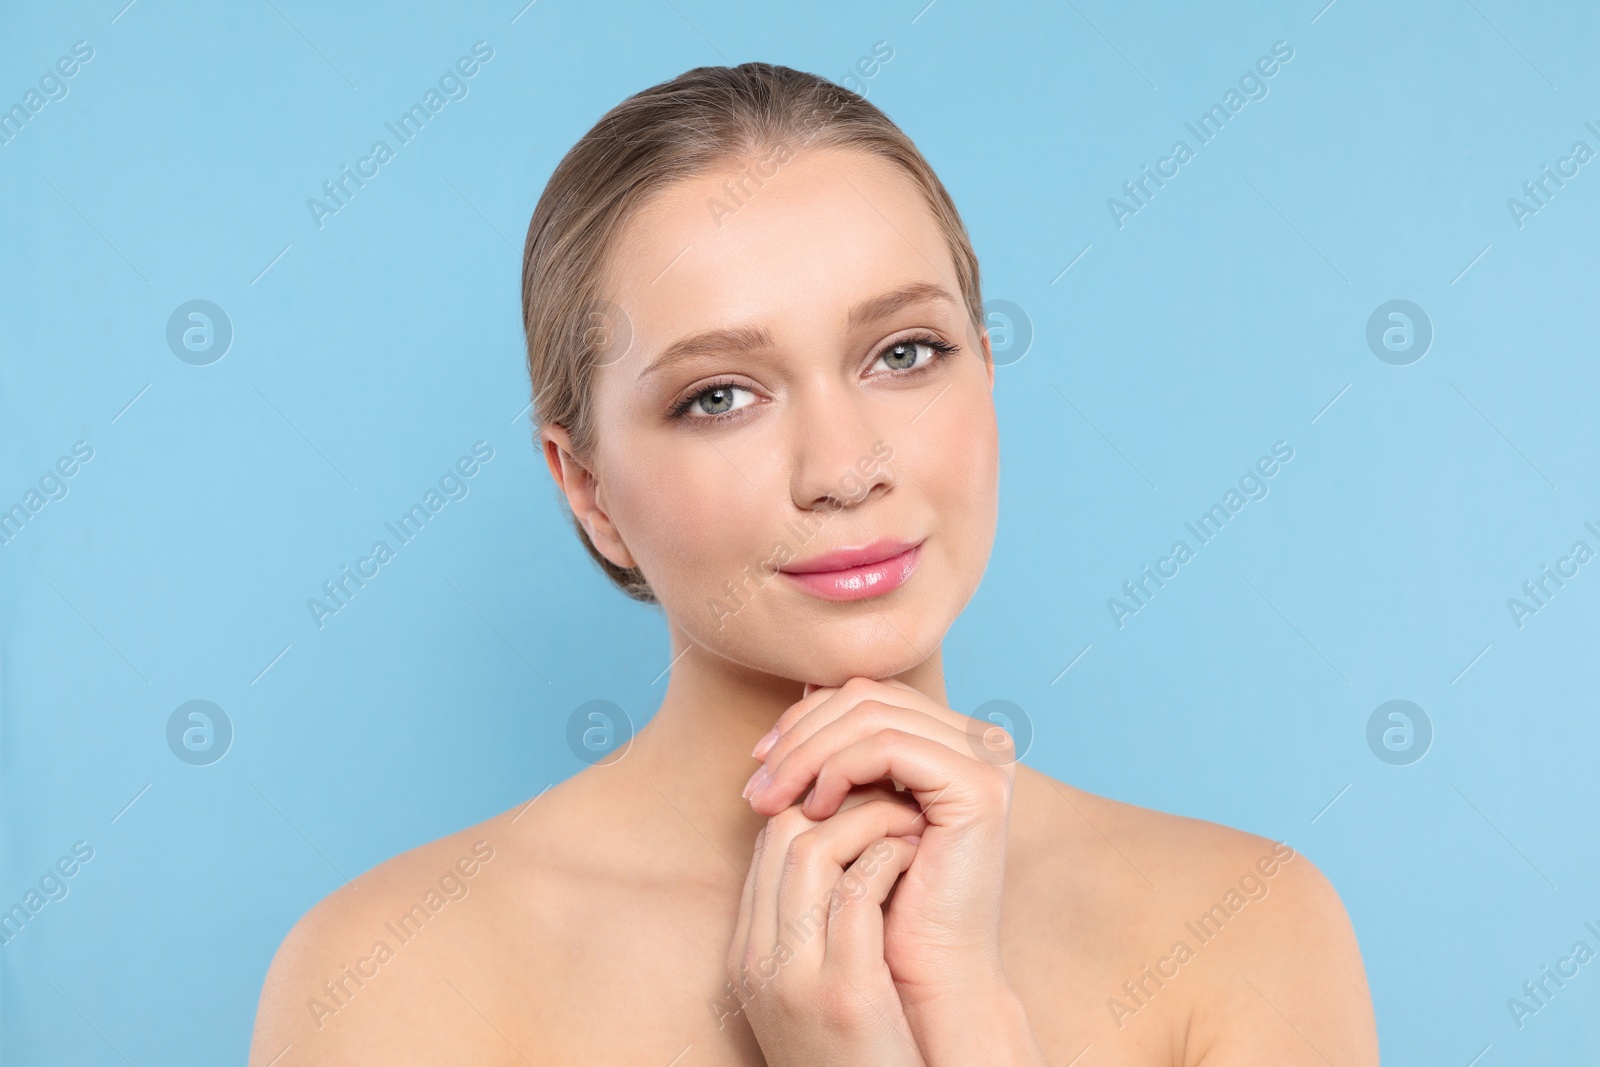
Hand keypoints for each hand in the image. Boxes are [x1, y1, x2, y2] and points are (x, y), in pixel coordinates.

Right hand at [727, 781, 928, 1065]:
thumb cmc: (861, 1058)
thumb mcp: (823, 988)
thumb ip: (820, 929)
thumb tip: (850, 856)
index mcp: (748, 957)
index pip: (767, 845)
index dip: (819, 807)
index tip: (868, 801)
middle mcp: (759, 961)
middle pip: (782, 836)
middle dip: (841, 801)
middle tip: (894, 794)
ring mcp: (795, 977)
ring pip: (812, 848)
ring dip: (870, 819)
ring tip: (910, 820)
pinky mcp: (844, 994)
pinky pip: (858, 891)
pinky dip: (889, 857)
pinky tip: (918, 855)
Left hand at [745, 677, 1038, 1061]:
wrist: (922, 979)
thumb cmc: (881, 902)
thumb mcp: (850, 810)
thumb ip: (835, 750)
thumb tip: (801, 685)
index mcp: (953, 737)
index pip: (865, 694)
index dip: (805, 719)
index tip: (758, 763)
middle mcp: (979, 739)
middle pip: (866, 695)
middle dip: (799, 735)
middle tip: (757, 786)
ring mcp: (987, 757)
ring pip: (870, 714)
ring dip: (807, 754)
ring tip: (774, 802)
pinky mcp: (980, 784)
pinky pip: (887, 746)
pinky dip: (839, 768)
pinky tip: (815, 808)